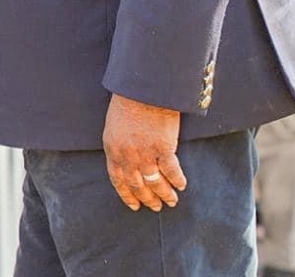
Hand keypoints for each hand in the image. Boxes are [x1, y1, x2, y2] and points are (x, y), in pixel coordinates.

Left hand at [103, 93, 185, 211]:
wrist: (143, 89)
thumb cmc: (128, 101)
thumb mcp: (114, 125)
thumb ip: (119, 145)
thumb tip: (127, 160)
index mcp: (112, 149)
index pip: (118, 179)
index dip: (127, 194)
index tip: (134, 205)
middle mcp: (127, 155)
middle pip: (137, 185)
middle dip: (147, 199)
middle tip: (155, 207)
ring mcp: (145, 153)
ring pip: (155, 183)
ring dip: (164, 194)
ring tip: (171, 201)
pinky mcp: (164, 148)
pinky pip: (172, 171)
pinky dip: (177, 180)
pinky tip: (182, 185)